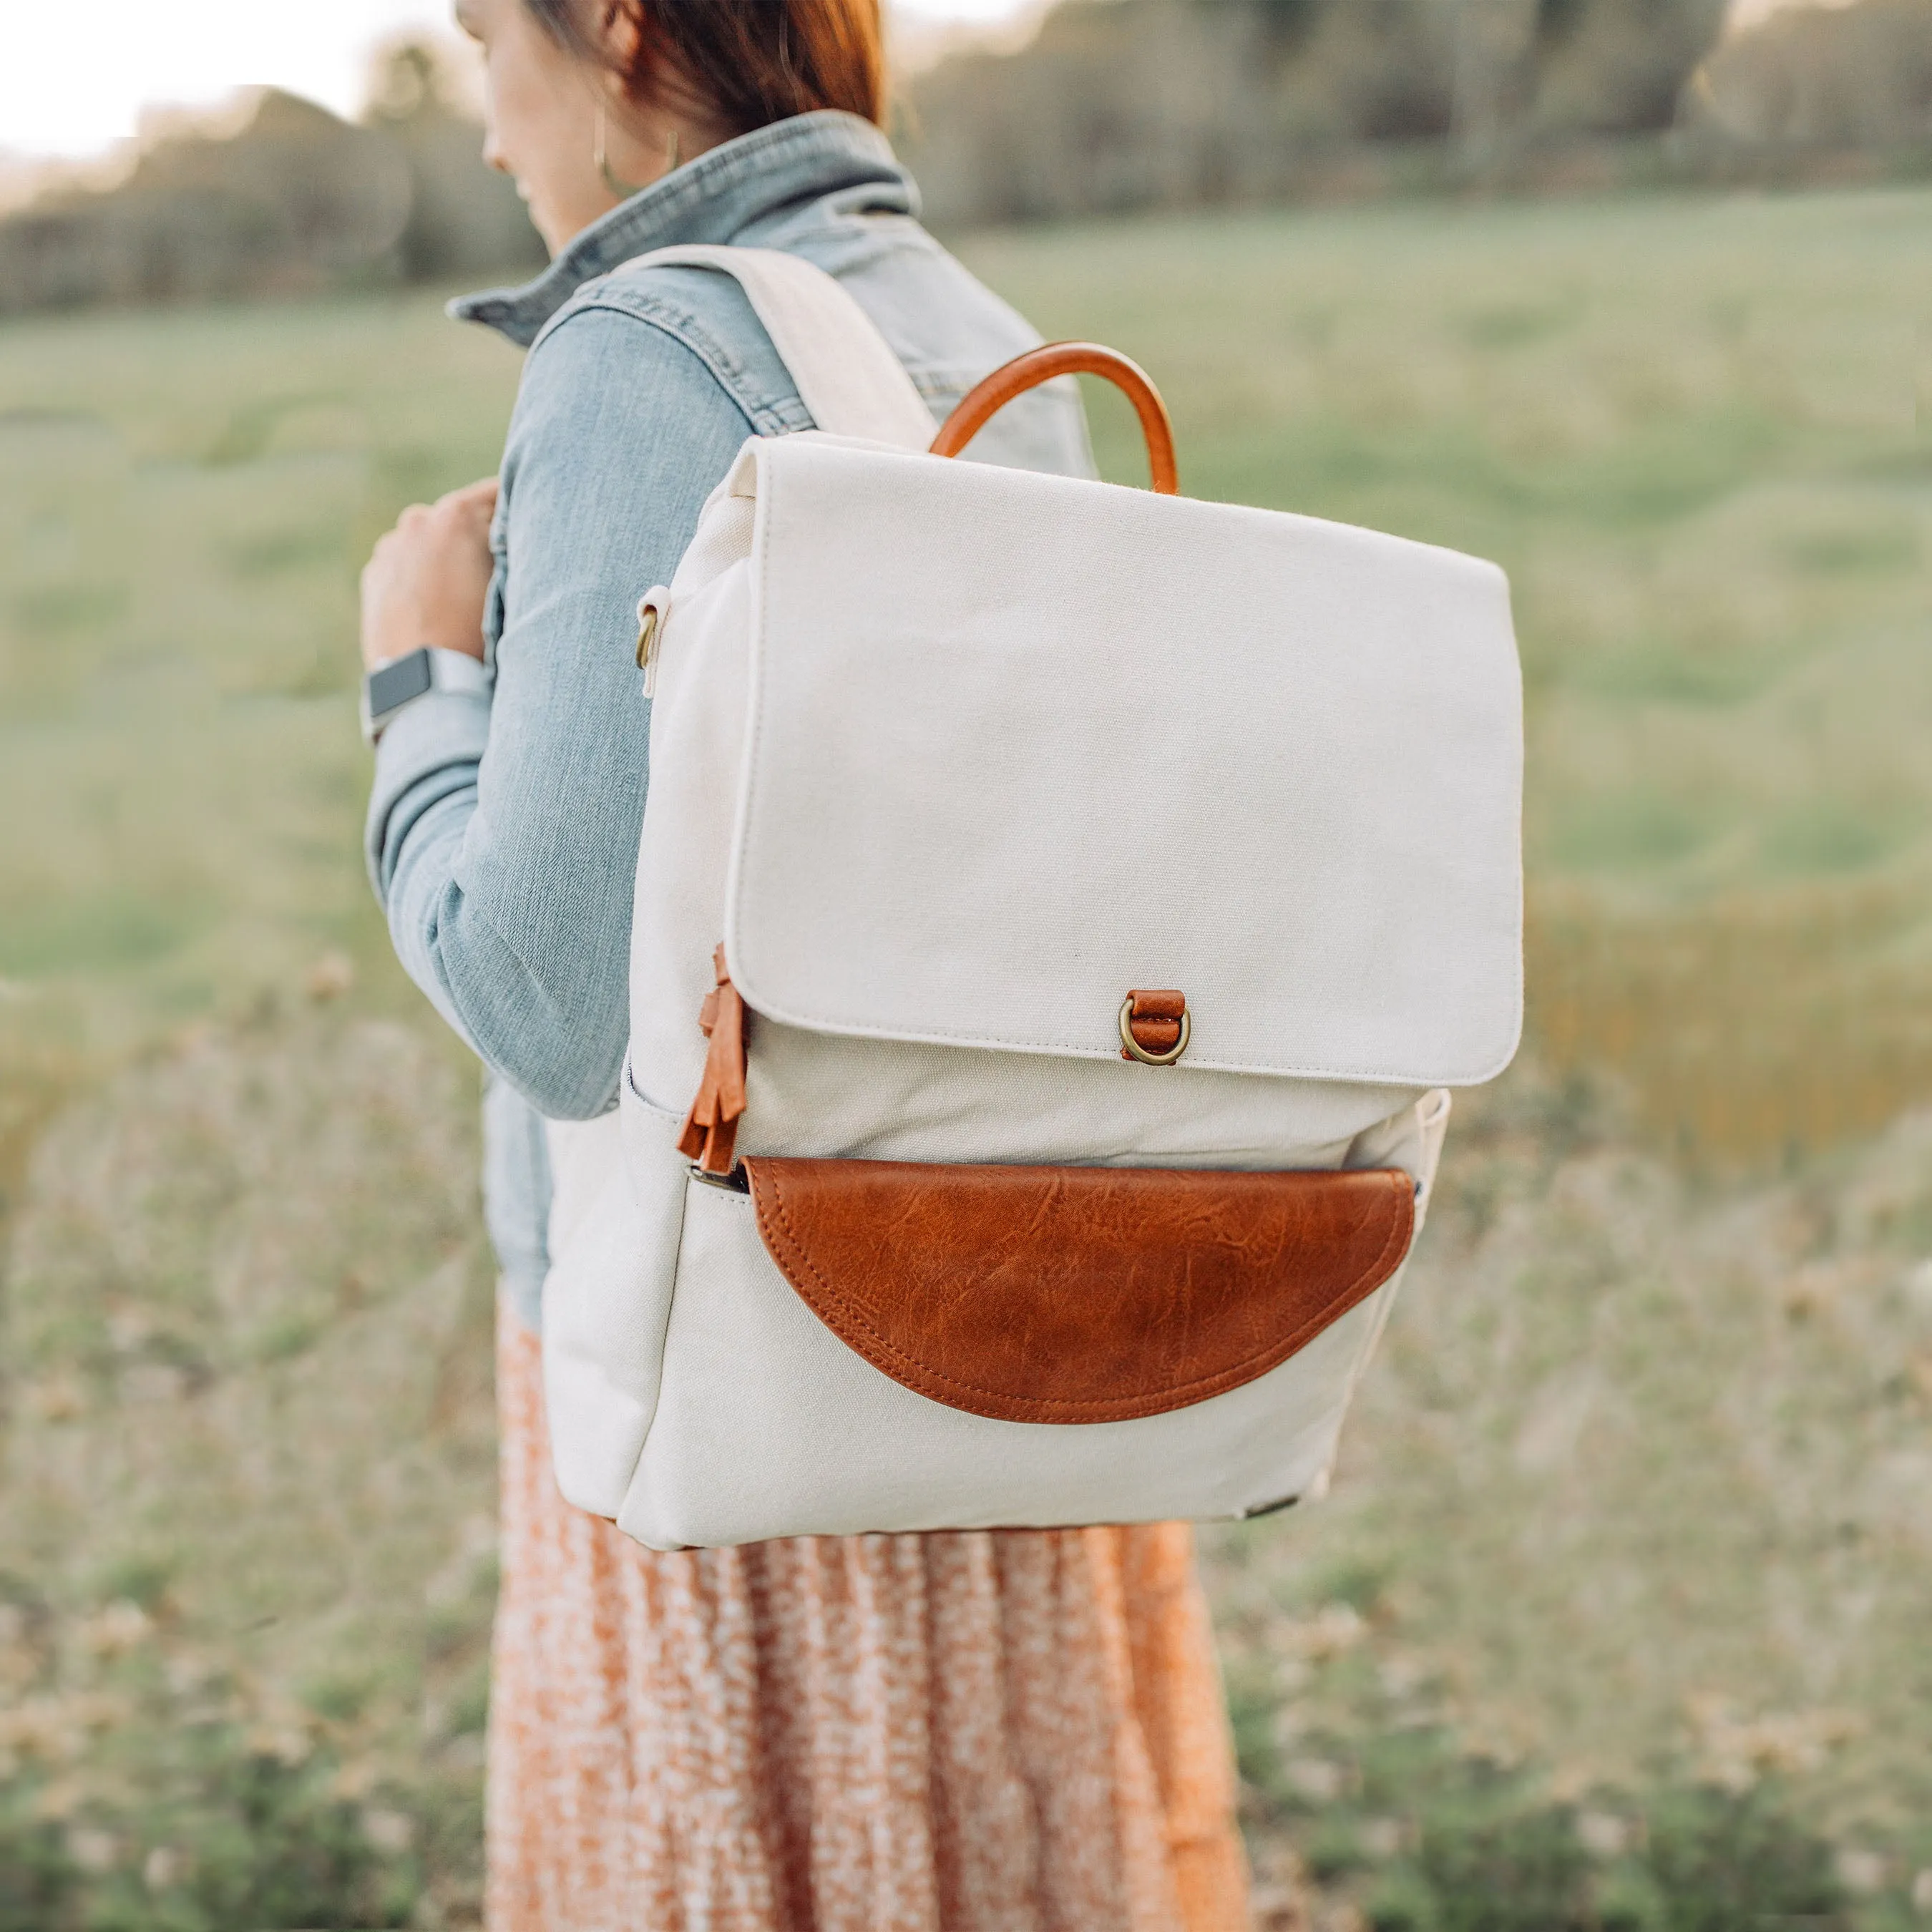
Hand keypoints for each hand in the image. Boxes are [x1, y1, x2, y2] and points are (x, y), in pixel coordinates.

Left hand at [360, 477, 498, 670]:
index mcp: (455, 515)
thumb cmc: (476, 634)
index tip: (529, 522)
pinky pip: (405, 565)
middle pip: (459, 517)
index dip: (517, 508)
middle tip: (497, 564)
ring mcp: (391, 547)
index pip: (497, 494)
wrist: (425, 679)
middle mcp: (418, 520)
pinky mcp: (374, 575)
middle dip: (477, 534)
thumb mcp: (509, 586)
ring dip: (445, 555)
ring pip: (428, 541)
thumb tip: (514, 535)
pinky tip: (436, 605)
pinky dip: (420, 575)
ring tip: (462, 592)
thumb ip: (511, 548)